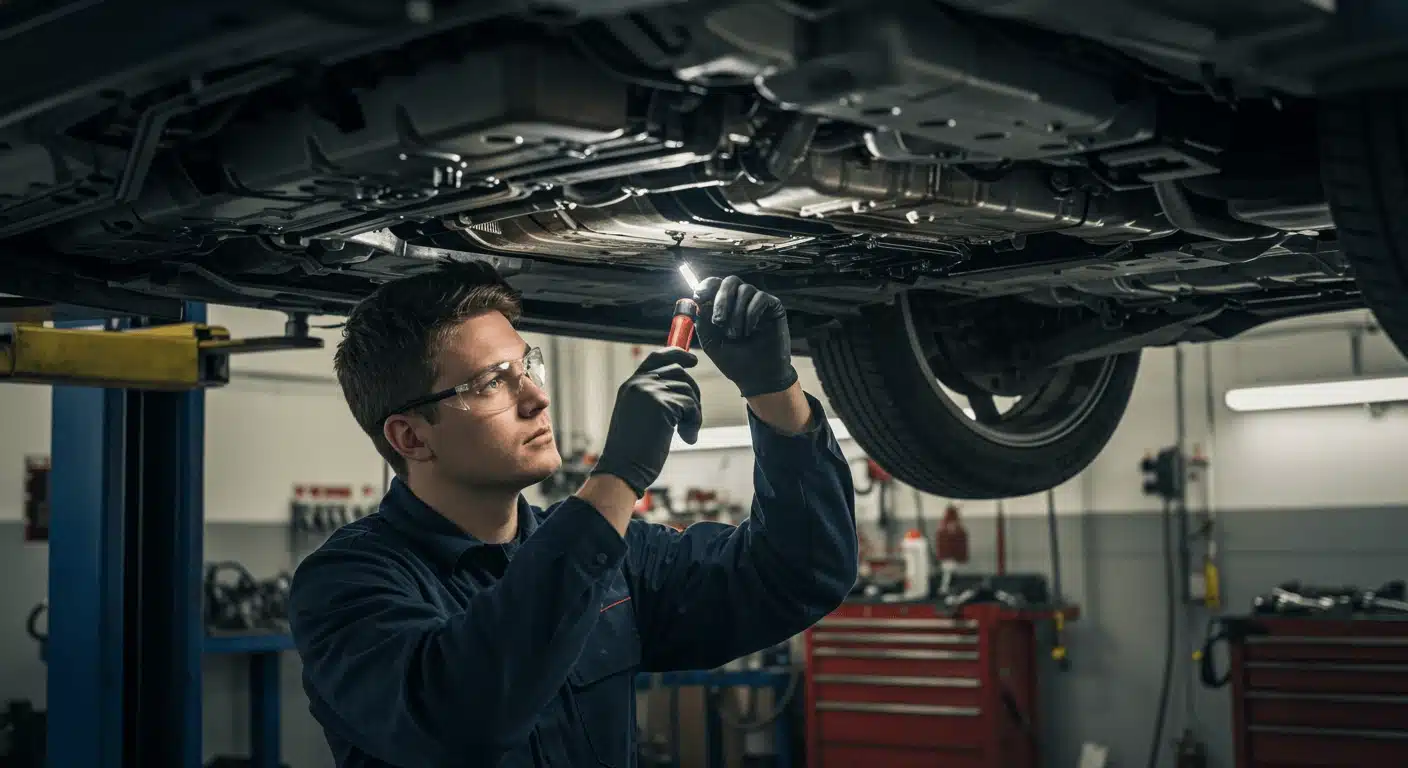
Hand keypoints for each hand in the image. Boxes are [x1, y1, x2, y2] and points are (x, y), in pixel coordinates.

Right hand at [589, 348, 702, 495]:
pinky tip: (687, 438)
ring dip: (694, 414)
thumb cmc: (633, 451)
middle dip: (693, 394)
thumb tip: (683, 387)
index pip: (657, 357)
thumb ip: (654, 399)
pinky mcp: (662, 404)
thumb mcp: (640, 416)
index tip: (693, 360)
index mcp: (631, 385)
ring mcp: (649, 392)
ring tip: (686, 433)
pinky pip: (691, 405)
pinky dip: (694, 422)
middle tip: (692, 419)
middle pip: (679, 373)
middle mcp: (638, 383)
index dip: (678, 355)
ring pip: (688, 390)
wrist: (622, 469)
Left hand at [694, 275, 797, 396]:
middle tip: (718, 321)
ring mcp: (757, 302)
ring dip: (737, 313)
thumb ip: (702, 321)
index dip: (706, 286)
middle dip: (721, 300)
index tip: (699, 297)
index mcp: (723, 305)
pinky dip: (752, 313)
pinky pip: (760, 298)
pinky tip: (750, 330)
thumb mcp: (710, 341)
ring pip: (745, 290)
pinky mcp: (773, 306)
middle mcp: (740, 300)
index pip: (714, 284)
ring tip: (736, 335)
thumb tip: (696, 301)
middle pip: (730, 282)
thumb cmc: (733, 360)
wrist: (757, 377)